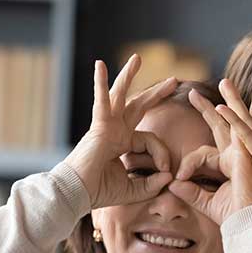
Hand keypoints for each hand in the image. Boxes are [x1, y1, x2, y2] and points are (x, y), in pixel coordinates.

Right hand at [64, 55, 177, 207]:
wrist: (77, 194)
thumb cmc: (100, 192)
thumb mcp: (134, 190)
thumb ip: (153, 184)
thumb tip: (169, 176)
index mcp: (123, 143)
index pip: (151, 140)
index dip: (163, 154)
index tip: (166, 171)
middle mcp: (115, 131)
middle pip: (138, 106)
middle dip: (156, 93)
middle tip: (174, 80)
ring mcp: (106, 126)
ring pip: (120, 96)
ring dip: (128, 76)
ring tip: (137, 58)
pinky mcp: (98, 126)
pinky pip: (101, 101)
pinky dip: (100, 84)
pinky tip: (100, 65)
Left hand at [168, 88, 251, 225]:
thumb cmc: (237, 220)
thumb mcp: (209, 203)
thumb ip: (191, 192)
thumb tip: (172, 184)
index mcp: (232, 164)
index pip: (204, 152)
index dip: (187, 163)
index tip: (178, 178)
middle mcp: (242, 155)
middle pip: (226, 124)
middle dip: (212, 107)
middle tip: (195, 92)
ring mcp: (250, 154)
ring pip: (240, 120)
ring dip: (233, 99)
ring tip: (224, 82)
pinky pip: (242, 134)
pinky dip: (233, 121)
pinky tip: (221, 109)